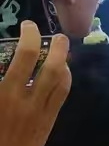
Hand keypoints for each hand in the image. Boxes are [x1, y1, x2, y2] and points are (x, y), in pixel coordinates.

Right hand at [0, 23, 70, 145]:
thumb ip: (1, 86)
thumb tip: (6, 71)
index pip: (13, 59)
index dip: (21, 39)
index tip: (22, 28)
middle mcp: (15, 97)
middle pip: (29, 58)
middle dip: (33, 37)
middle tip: (36, 27)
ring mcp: (35, 108)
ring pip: (53, 73)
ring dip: (58, 54)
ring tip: (60, 43)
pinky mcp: (49, 118)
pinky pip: (62, 92)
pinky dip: (64, 76)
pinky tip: (64, 69)